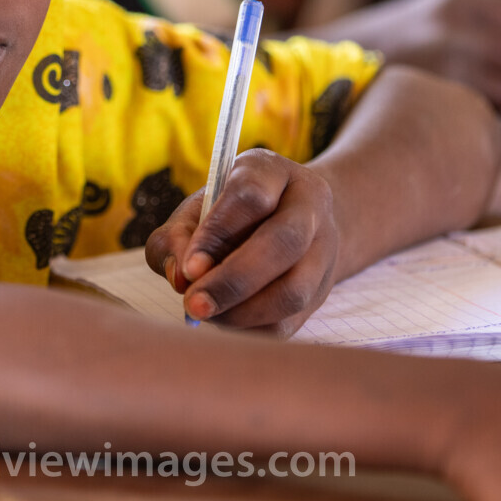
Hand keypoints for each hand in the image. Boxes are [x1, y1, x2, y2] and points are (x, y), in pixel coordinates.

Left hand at [143, 150, 337, 336]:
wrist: (288, 222)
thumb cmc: (228, 215)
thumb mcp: (197, 211)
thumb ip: (176, 238)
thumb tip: (179, 278)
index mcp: (272, 171)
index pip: (250, 195)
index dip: (217, 234)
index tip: (189, 268)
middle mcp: (309, 204)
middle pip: (283, 242)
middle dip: (233, 281)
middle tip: (193, 304)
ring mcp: (324, 248)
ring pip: (294, 290)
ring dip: (243, 311)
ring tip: (206, 314)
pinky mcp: (322, 289)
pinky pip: (290, 321)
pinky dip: (251, 329)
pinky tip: (226, 319)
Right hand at [310, 0, 500, 108]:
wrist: (317, 75)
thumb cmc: (374, 53)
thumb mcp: (421, 18)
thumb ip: (471, 25)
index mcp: (457, 0)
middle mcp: (461, 29)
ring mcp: (454, 68)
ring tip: (472, 104)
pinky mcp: (445, 104)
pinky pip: (493, 121)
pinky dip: (484, 125)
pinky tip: (453, 121)